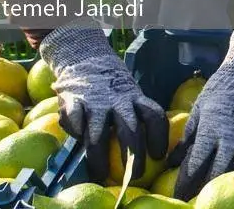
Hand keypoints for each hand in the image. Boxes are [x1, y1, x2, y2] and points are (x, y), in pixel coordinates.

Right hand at [39, 26, 167, 183]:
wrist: (85, 57)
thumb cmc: (111, 87)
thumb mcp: (129, 95)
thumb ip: (136, 114)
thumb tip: (149, 143)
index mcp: (136, 98)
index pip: (154, 116)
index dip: (159, 136)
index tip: (159, 155)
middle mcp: (118, 101)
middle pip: (131, 130)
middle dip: (134, 154)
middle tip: (136, 176)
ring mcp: (95, 102)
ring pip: (99, 132)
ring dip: (100, 155)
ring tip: (101, 173)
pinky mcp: (73, 101)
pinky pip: (74, 118)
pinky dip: (75, 130)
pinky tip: (78, 138)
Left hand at [168, 18, 233, 200]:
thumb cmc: (222, 87)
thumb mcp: (200, 108)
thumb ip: (187, 136)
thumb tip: (171, 161)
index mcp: (210, 130)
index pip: (195, 165)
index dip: (185, 184)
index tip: (179, 195)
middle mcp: (231, 138)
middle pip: (217, 173)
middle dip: (206, 188)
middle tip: (199, 199)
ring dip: (233, 182)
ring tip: (225, 190)